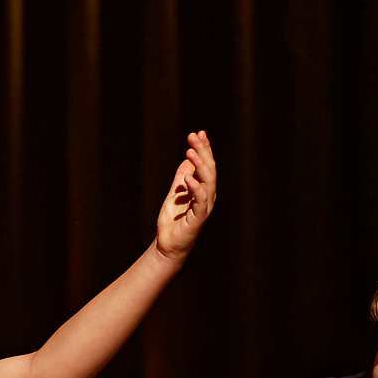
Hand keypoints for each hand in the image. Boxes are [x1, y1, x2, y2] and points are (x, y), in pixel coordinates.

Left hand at [154, 131, 216, 260]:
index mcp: (203, 189)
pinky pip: (200, 200)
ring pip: (208, 181)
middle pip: (209, 169)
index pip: (206, 165)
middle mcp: (208, 196)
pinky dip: (196, 187)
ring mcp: (204, 207)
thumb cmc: (173, 221)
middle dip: (203, 151)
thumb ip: (181, 177)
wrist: (167, 244)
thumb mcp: (175, 193)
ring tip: (190, 151)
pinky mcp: (198, 218)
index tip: (198, 133)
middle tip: (194, 137)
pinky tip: (188, 177)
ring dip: (200, 165)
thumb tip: (187, 161)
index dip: (204, 149)